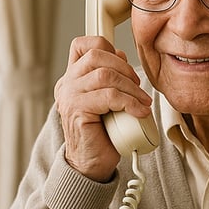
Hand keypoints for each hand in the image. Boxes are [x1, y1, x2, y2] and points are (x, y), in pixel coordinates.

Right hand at [53, 35, 151, 180]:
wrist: (91, 163)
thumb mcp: (110, 99)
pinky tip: (139, 112)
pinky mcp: (76, 110)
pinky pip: (108, 96)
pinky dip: (129, 102)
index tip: (124, 66)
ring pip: (105, 75)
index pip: (82, 44)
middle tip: (138, 88)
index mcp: (72, 77)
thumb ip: (111, 77)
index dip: (107, 47)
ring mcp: (69, 96)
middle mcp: (67, 84)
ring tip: (142, 102)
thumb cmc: (104, 133)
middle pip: (96, 55)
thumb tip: (121, 55)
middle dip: (125, 69)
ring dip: (131, 88)